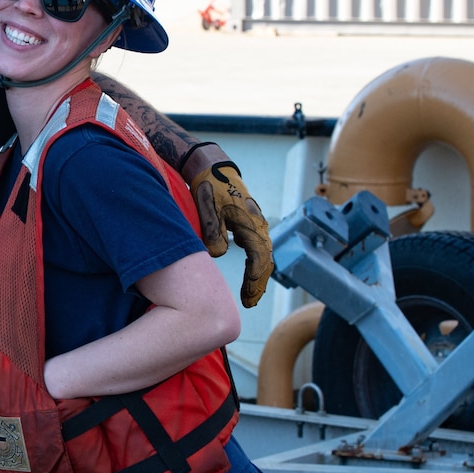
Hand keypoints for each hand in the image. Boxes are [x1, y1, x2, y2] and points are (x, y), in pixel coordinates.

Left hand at [181, 144, 273, 307]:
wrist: (213, 169)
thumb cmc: (210, 189)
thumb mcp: (208, 209)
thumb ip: (213, 231)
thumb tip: (218, 254)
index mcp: (252, 224)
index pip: (259, 258)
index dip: (254, 280)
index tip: (248, 298)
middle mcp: (259, 226)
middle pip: (265, 260)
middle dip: (258, 283)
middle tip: (249, 303)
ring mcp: (256, 225)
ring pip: (262, 256)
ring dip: (258, 276)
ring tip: (250, 296)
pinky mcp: (249, 225)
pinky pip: (257, 250)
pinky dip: (255, 265)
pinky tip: (250, 276)